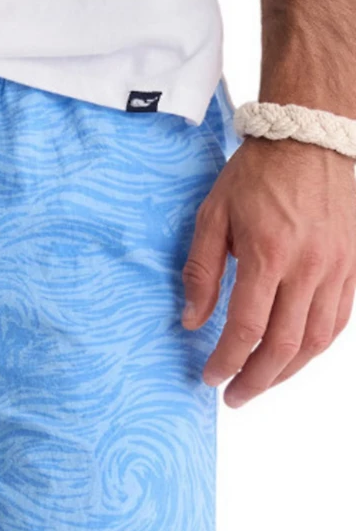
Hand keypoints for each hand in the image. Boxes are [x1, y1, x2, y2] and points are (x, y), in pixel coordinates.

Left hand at [182, 136, 355, 406]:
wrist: (315, 134)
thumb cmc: (259, 172)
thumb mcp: (213, 215)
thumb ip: (201, 271)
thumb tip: (191, 321)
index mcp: (269, 254)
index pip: (247, 328)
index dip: (227, 361)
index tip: (210, 377)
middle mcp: (309, 266)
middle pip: (284, 345)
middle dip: (255, 379)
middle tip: (233, 396)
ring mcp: (338, 267)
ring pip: (316, 340)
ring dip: (286, 371)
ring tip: (260, 383)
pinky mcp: (355, 264)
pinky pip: (339, 320)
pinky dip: (315, 346)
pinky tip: (294, 357)